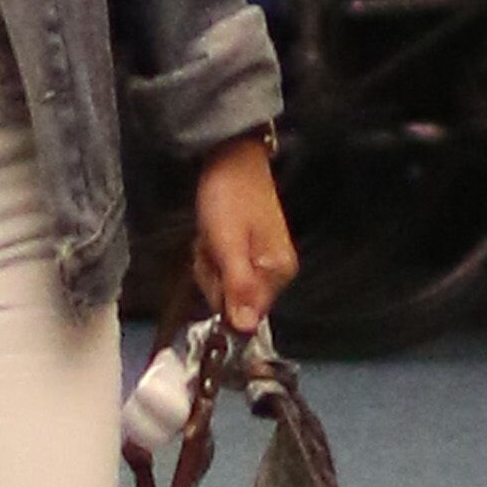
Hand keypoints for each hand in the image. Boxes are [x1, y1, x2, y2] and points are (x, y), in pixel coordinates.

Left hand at [191, 132, 297, 333]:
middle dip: (212, 275)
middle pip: (232, 300)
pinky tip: (211, 233)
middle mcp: (274, 271)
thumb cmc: (229, 196)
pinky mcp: (247, 250)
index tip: (217, 265)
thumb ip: (238, 287)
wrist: (230, 158)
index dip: (222, 295)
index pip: (245, 314)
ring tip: (211, 234)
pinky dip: (209, 253)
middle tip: (212, 245)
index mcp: (278, 272)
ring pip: (222, 284)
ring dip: (208, 263)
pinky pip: (221, 268)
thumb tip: (245, 328)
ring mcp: (260, 260)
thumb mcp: (228, 244)